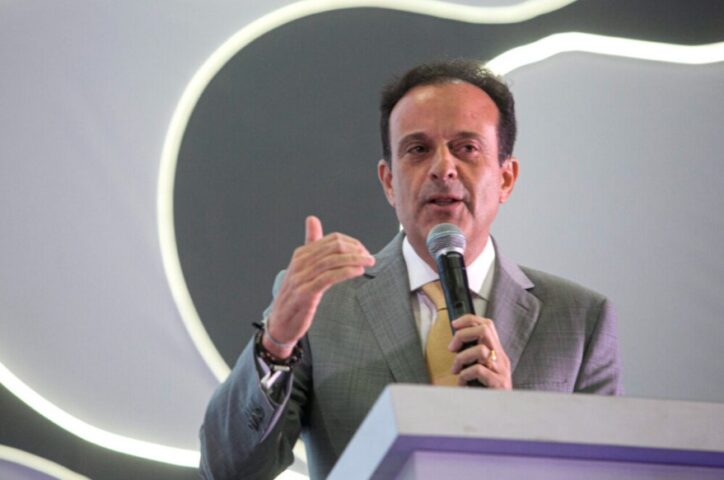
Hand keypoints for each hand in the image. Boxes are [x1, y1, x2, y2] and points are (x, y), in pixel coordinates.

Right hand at [263, 216, 374, 357]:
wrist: (279, 323)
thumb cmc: (295, 295)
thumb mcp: (303, 268)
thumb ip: (311, 245)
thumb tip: (312, 219)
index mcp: (301, 254)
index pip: (331, 240)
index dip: (351, 243)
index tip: (363, 251)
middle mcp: (299, 263)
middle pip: (333, 248)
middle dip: (355, 250)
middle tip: (369, 257)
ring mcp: (300, 278)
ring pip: (332, 261)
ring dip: (354, 259)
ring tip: (368, 262)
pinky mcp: (304, 293)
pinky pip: (327, 278)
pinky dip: (345, 272)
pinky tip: (357, 271)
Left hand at [449, 315, 511, 388]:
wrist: (501, 416)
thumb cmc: (486, 393)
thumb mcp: (480, 370)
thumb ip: (472, 356)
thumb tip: (454, 343)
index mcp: (496, 353)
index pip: (487, 325)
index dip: (469, 319)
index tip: (454, 324)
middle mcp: (501, 358)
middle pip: (485, 330)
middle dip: (463, 334)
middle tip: (452, 348)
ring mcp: (501, 370)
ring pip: (481, 350)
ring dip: (462, 358)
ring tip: (457, 370)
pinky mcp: (498, 384)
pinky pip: (479, 370)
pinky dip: (465, 375)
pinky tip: (463, 383)